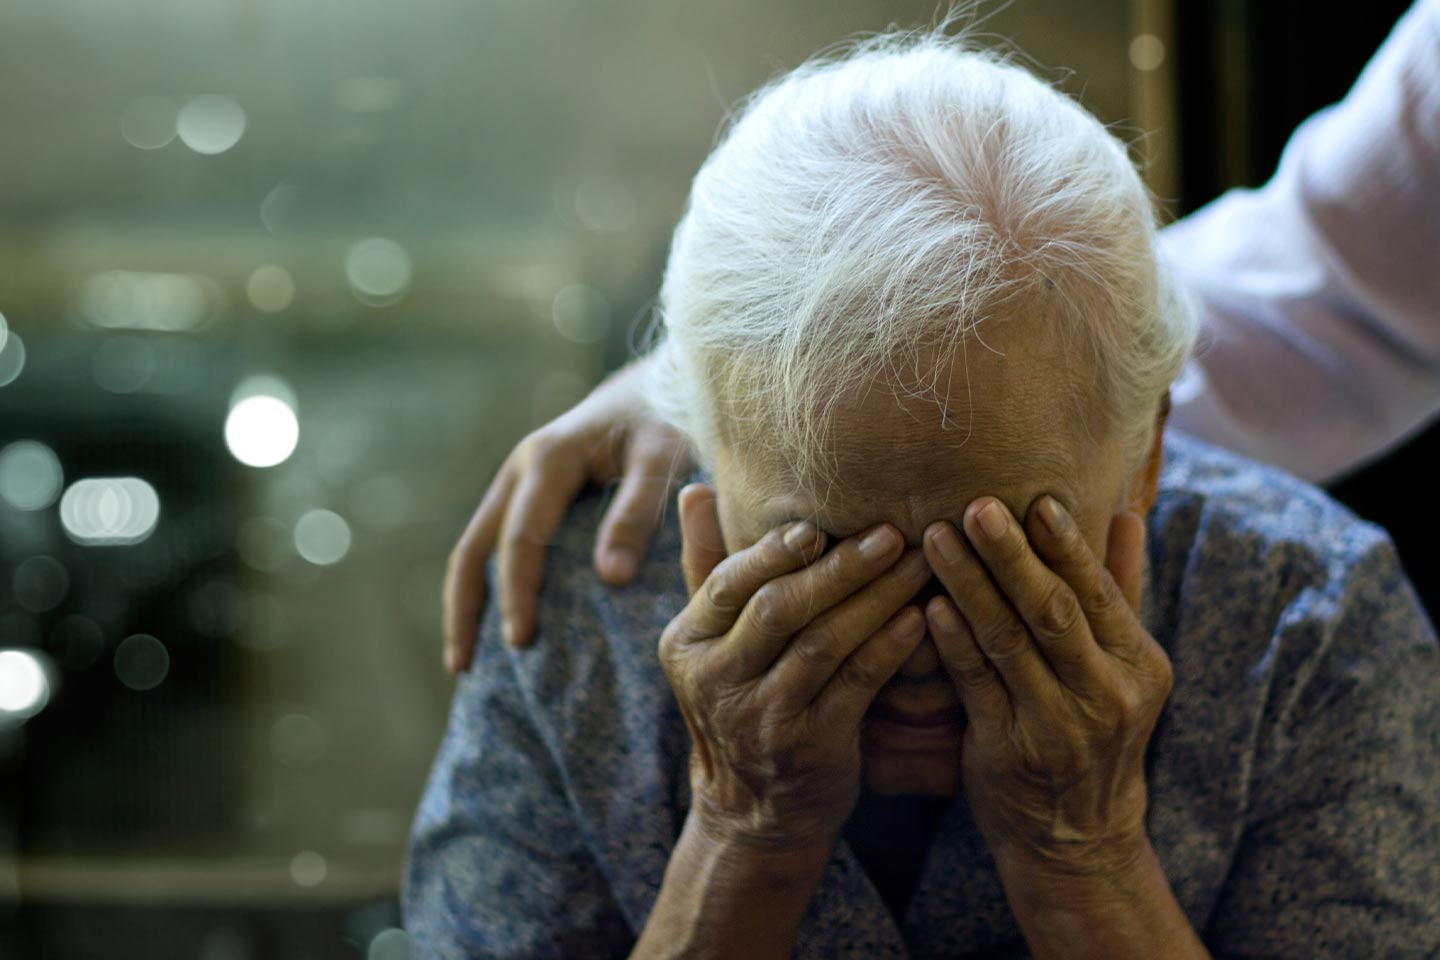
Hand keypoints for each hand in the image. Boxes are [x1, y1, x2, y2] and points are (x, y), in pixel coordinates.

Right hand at [442, 358, 691, 671]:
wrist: (662, 380)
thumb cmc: (668, 418)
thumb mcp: (662, 458)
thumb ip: (637, 513)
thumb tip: (609, 578)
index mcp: (549, 458)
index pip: (522, 537)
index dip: (518, 591)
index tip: (520, 640)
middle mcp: (522, 467)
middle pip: (476, 545)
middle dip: (469, 606)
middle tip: (467, 666)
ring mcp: (519, 478)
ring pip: (475, 545)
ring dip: (466, 600)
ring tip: (464, 661)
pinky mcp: (529, 491)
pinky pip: (495, 542)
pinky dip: (487, 584)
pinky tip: (492, 623)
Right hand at [661, 483, 929, 850]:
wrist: (754, 811)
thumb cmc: (741, 700)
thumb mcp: (710, 641)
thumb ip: (706, 565)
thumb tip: (694, 488)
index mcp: (685, 645)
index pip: (727, 584)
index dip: (773, 552)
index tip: (819, 524)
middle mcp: (716, 682)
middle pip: (779, 609)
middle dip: (838, 567)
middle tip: (891, 532)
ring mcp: (762, 719)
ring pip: (823, 643)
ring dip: (876, 598)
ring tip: (921, 563)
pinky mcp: (809, 748)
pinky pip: (856, 685)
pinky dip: (889, 648)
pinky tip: (921, 618)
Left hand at [921, 495, 1172, 879]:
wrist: (1076, 837)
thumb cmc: (1095, 732)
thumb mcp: (1124, 668)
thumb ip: (1121, 591)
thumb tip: (1129, 514)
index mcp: (1138, 665)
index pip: (1099, 593)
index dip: (1066, 545)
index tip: (1035, 498)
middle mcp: (1105, 695)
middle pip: (1052, 611)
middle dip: (1011, 556)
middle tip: (976, 505)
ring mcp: (1056, 726)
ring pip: (1007, 642)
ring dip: (968, 585)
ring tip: (935, 538)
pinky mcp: (1008, 751)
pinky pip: (975, 686)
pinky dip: (952, 642)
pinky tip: (928, 606)